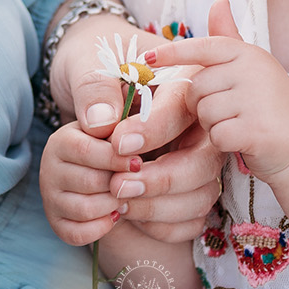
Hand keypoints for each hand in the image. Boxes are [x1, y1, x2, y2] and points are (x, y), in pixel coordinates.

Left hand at [39, 83, 225, 245]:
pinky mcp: (190, 187)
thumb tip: (103, 123)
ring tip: (117, 198)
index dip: (151, 131)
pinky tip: (128, 212)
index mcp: (182, 82)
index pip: (182, 111)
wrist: (89, 89)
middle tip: (117, 184)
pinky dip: (161, 223)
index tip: (117, 145)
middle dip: (160, 179)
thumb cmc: (91, 67)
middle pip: (203, 160)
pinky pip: (191, 217)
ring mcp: (197, 158)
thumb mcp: (85, 64)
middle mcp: (199, 123)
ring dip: (158, 205)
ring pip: (201, 193)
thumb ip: (94, 88)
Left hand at [143, 0, 288, 184]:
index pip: (202, 46)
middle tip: (229, 113)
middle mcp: (254, 70)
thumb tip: (219, 1)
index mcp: (249, 53)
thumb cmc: (271, 109)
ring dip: (213, 125)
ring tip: (239, 125)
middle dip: (202, 104)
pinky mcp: (256, 129)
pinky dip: (223, 143)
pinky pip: (216, 134)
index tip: (145, 59)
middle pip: (196, 86)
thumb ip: (229, 39)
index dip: (171, 52)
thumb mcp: (251, 69)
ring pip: (203, 112)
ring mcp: (256, 99)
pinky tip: (242, 141)